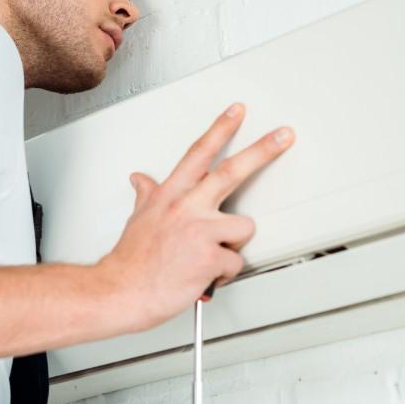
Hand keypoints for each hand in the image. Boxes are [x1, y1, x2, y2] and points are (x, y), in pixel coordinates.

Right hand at [95, 103, 294, 332]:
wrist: (121, 291)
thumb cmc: (130, 260)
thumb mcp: (137, 218)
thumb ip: (146, 195)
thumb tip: (141, 180)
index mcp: (169, 195)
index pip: (199, 153)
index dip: (220, 129)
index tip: (237, 112)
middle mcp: (185, 207)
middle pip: (231, 171)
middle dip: (262, 150)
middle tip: (283, 136)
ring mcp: (199, 231)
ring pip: (243, 227)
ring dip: (232, 245)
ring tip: (208, 256)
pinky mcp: (210, 257)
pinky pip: (235, 262)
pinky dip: (223, 274)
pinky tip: (204, 275)